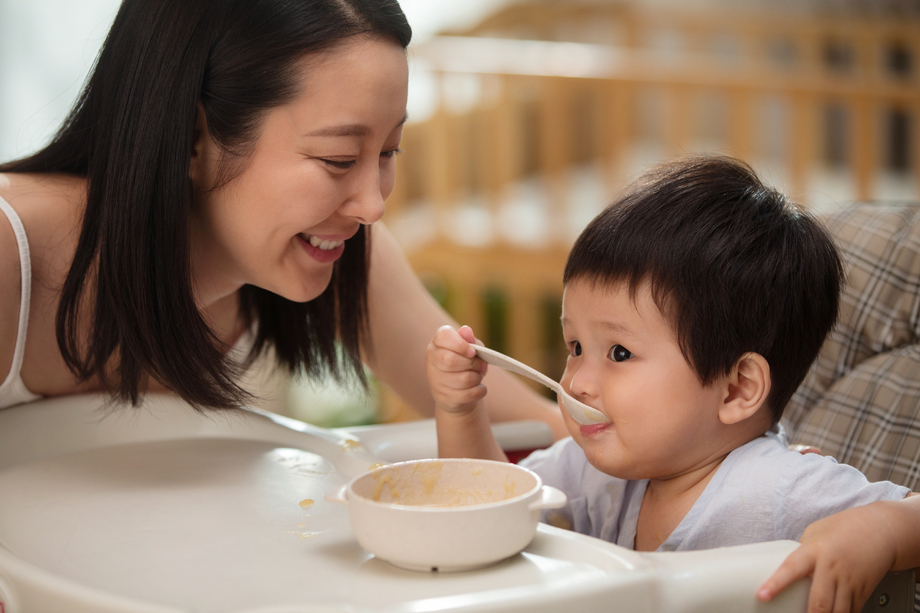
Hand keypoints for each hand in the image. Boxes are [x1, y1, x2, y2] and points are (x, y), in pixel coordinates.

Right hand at [425, 325, 487, 414]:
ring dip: (477, 377)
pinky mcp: (444, 399)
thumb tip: (466, 330)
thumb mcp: (470, 348)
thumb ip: (469, 339)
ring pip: (463, 379)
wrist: (457, 391)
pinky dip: (480, 391)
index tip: (472, 351)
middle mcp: (432, 360)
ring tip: (478, 375)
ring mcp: (435, 381)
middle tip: (481, 365)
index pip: (443, 337)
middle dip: (472, 363)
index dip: (460, 344)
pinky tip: (478, 388)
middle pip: (451, 360)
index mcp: (437, 343)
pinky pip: (468, 395)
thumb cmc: (465, 362)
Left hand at [758, 502, 897, 612]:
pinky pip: (851, 611)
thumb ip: (801, 552)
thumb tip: (786, 568)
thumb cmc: (845, 527)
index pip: (791, 568)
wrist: (881, 529)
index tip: (762, 595)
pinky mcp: (863, 591)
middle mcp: (832, 568)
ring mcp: (850, 582)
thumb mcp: (815, 532)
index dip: (776, 584)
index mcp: (815, 550)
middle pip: (820, 603)